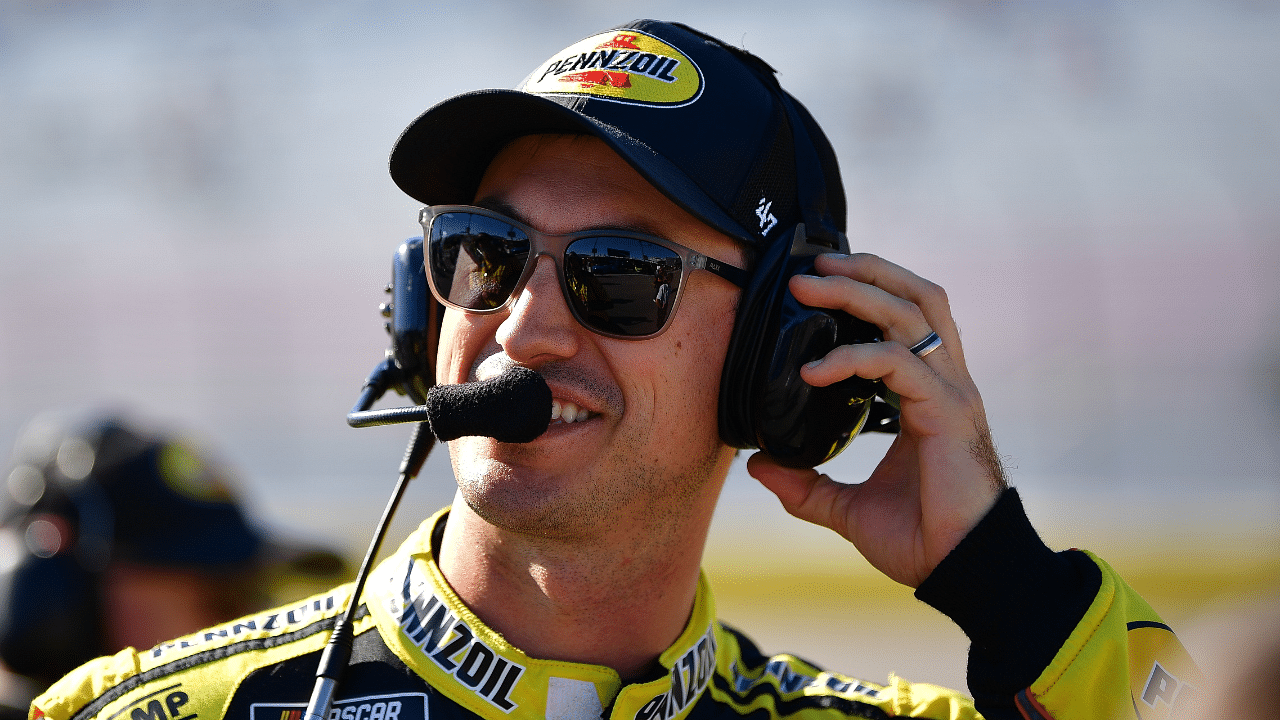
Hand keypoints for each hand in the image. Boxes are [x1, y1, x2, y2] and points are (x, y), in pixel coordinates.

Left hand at [746, 253, 1006, 587]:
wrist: (966, 572)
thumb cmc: (923, 539)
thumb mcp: (848, 510)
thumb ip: (807, 486)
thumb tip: (759, 468)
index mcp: (927, 396)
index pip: (907, 320)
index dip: (870, 293)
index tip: (818, 287)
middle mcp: (945, 383)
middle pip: (916, 298)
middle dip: (864, 273)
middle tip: (811, 269)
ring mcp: (951, 393)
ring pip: (913, 313)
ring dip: (860, 291)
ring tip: (812, 287)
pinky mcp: (947, 412)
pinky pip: (897, 363)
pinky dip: (853, 356)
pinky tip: (813, 369)